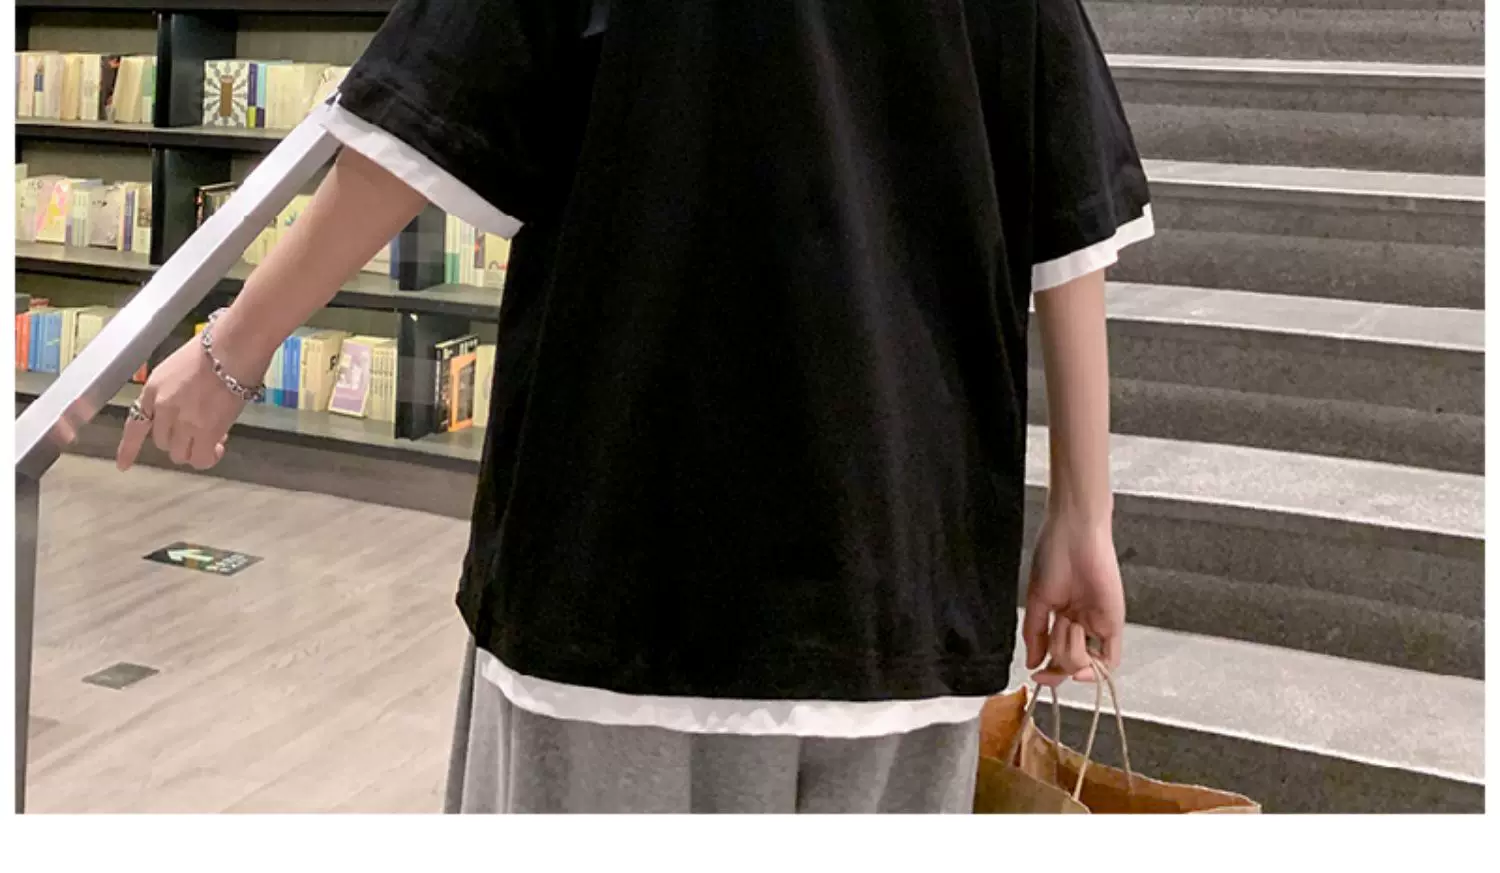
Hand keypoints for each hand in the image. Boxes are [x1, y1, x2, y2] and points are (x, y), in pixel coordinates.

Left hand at [116, 335, 250, 471]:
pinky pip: (200, 458)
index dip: (129, 448)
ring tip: (214, 440)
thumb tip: (192, 412)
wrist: (233, 348)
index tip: (123, 465)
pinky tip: (219, 448)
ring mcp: (183, 421)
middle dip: (180, 440)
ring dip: (194, 450)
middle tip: (201, 432)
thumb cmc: (217, 349)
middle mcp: (163, 407)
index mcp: (154, 389)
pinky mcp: (205, 431)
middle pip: (162, 441)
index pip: (135, 424)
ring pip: (179, 453)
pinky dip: (208, 458)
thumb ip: (177, 393)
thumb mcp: (182, 368)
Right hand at [1022, 510, 1125, 686]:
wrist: (1074, 532)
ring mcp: (1099, 624)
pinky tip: (1078, 652)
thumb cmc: (1054, 554)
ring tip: (1064, 624)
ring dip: (1070, 656)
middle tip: (1052, 638)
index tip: (1035, 675)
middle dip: (1058, 662)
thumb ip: (1035, 634)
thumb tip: (1033, 662)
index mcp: (1064, 616)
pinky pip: (1109, 659)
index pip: (1059, 657)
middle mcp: (1083, 624)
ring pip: (1088, 666)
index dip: (1048, 673)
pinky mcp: (1114, 621)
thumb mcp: (1038, 599)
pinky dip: (1093, 666)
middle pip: (1072, 665)